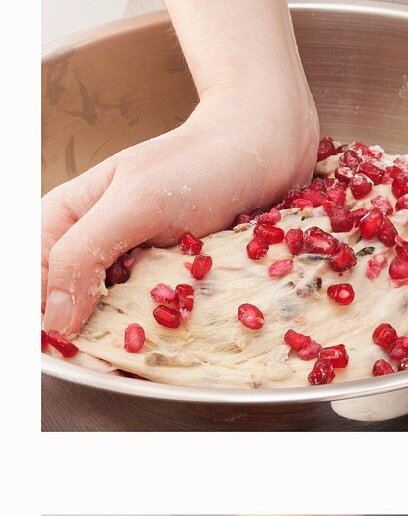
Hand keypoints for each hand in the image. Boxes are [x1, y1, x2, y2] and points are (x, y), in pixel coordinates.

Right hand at [41, 91, 317, 335]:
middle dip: (87, 340)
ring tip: (139, 359)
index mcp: (66, 221)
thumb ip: (85, 252)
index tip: (65, 348)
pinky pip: (158, 323)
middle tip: (108, 362)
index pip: (33, 283)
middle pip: (71, 312)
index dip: (43, 320)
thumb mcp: (136, 203)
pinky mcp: (173, 287)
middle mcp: (96, 250)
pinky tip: (173, 347)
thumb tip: (53, 318)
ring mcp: (135, 271)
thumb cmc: (201, 164)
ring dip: (127, 344)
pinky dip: (163, 336)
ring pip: (114, 325)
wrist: (266, 153)